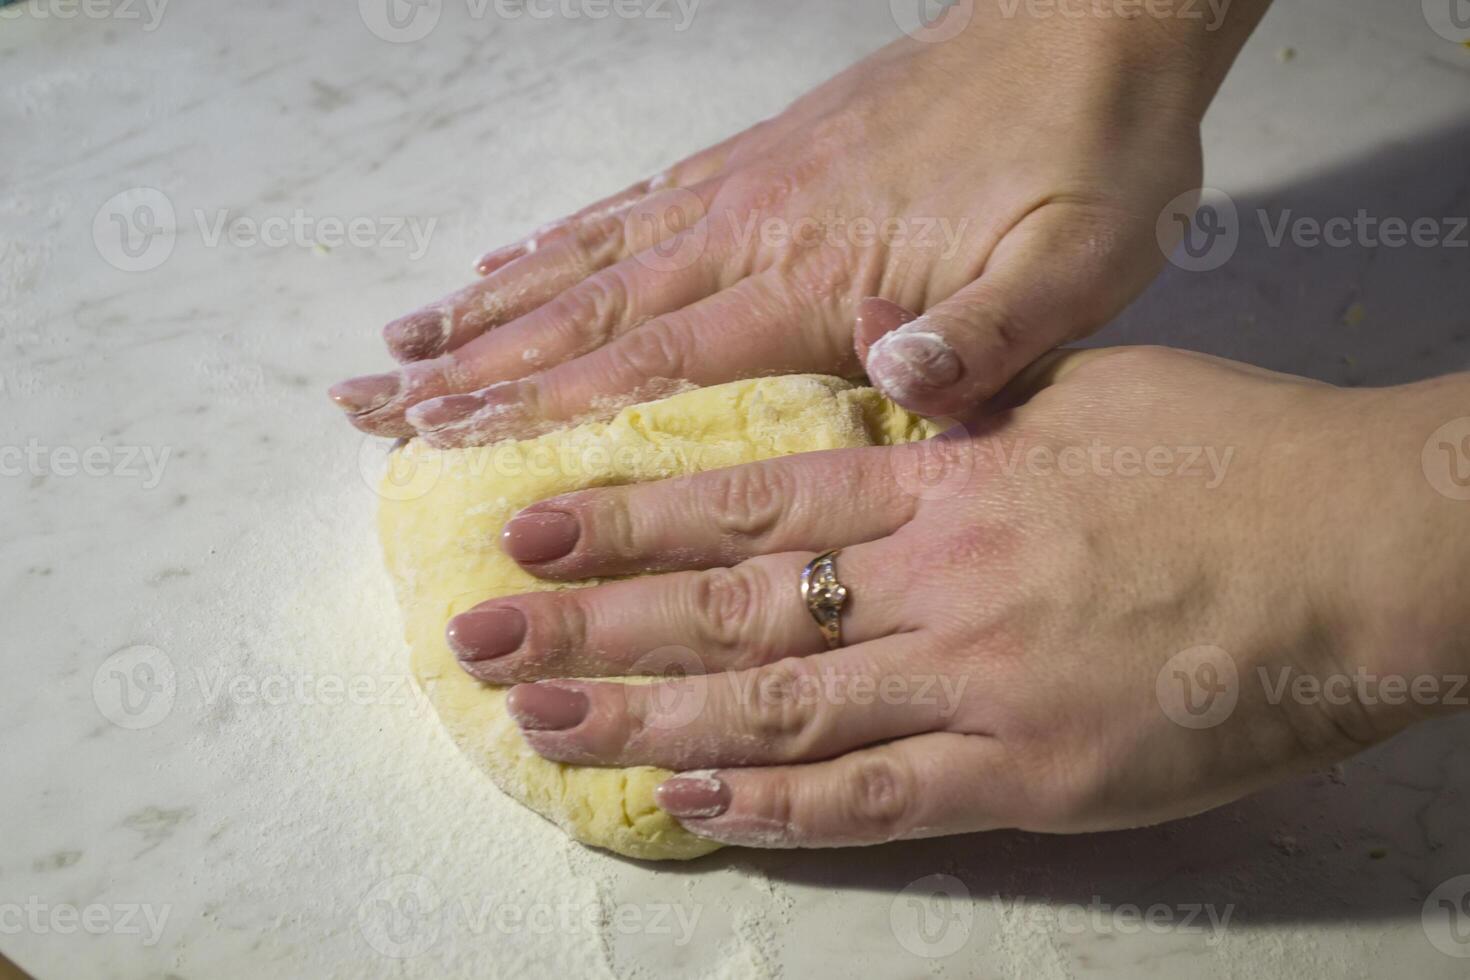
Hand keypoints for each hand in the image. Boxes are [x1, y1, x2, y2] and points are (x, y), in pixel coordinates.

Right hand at [330, 4, 1267, 445]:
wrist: (1097, 20)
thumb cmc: (1088, 156)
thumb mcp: (1076, 267)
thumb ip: (987, 336)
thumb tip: (896, 379)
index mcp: (812, 274)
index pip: (648, 356)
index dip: (537, 404)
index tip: (434, 438)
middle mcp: (751, 225)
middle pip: (584, 308)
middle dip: (469, 363)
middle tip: (365, 399)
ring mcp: (747, 182)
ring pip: (591, 254)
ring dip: (492, 304)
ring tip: (405, 338)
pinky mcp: (763, 154)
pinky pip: (637, 203)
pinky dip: (564, 239)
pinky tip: (519, 255)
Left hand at [443, 347, 1468, 846]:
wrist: (1362, 551)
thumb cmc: (1231, 456)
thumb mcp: (1080, 393)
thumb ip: (962, 411)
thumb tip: (875, 400)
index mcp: (945, 477)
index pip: (748, 498)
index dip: (628, 518)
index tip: (533, 528)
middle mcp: (937, 580)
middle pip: (732, 609)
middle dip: (594, 624)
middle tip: (482, 636)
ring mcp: (977, 685)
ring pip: (778, 709)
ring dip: (649, 719)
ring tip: (544, 723)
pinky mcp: (1029, 777)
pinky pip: (878, 800)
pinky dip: (777, 808)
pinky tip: (690, 805)